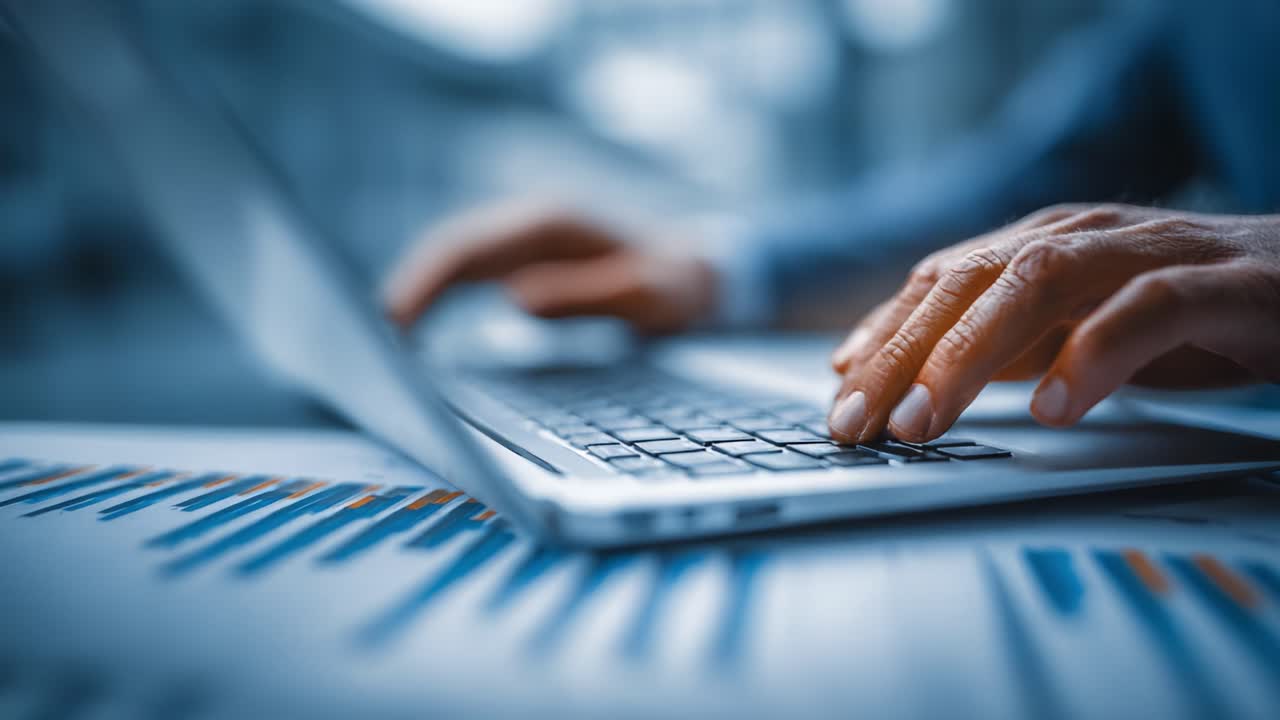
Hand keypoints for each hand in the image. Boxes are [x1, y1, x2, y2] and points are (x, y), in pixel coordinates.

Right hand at [382, 201, 719, 333]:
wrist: (709, 277)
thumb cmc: (684, 287)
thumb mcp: (652, 295)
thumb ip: (591, 296)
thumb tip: (516, 301)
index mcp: (551, 226)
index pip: (466, 249)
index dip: (422, 285)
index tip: (389, 323)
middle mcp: (531, 227)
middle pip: (447, 253)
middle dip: (403, 293)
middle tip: (362, 345)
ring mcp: (526, 244)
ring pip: (451, 264)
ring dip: (413, 298)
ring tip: (373, 347)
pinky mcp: (527, 265)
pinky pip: (465, 279)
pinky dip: (435, 302)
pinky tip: (414, 337)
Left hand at [827, 204, 1279, 442]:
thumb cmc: (1185, 309)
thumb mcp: (1072, 329)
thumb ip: (999, 345)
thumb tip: (901, 377)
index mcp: (1042, 244)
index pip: (940, 281)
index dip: (883, 333)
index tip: (838, 391)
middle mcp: (1083, 237)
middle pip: (969, 282)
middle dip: (901, 354)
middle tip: (858, 421)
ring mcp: (1150, 252)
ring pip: (1037, 286)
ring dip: (968, 354)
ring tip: (922, 419)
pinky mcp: (1221, 284)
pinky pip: (1147, 310)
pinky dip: (1093, 355)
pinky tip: (1052, 407)